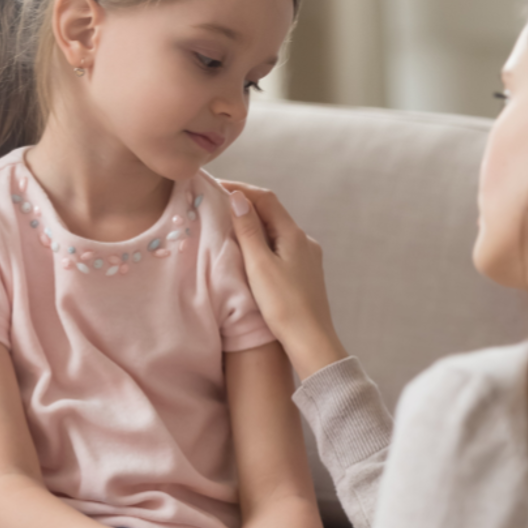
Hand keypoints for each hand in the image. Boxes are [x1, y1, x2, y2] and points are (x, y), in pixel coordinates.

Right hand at [222, 181, 348, 380]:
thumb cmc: (283, 304)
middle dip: (246, 205)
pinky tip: (251, 253)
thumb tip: (238, 198)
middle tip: (218, 204)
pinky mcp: (305, 273)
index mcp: (293, 234)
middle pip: (273, 213)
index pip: (266, 198)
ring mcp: (307, 257)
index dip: (241, 189)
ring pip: (277, 231)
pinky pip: (281, 247)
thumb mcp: (259, 265)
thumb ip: (248, 231)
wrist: (311, 340)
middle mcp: (304, 241)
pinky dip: (263, 242)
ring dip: (254, 225)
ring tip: (229, 226)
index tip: (216, 187)